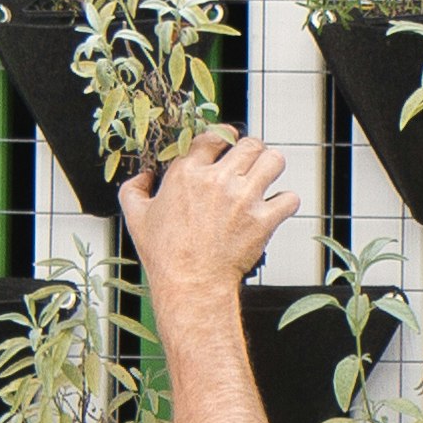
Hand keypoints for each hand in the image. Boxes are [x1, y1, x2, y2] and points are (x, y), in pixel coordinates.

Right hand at [119, 130, 297, 297]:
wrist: (191, 285)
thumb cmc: (165, 256)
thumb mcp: (136, 218)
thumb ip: (133, 190)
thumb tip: (143, 177)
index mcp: (188, 174)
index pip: (214, 136)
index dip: (223, 138)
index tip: (228, 144)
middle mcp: (218, 180)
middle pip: (250, 143)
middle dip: (251, 151)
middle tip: (249, 163)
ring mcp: (244, 199)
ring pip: (274, 161)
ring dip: (271, 168)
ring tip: (265, 178)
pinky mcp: (263, 220)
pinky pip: (290, 198)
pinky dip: (286, 202)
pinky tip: (275, 207)